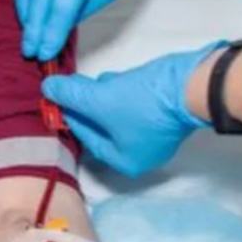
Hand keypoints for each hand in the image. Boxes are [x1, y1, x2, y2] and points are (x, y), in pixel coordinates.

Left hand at [42, 42, 221, 176]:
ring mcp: (155, 134)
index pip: (88, 139)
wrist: (193, 85)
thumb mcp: (101, 100)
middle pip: (102, 128)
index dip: (70, 116)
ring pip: (117, 114)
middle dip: (85, 106)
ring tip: (86, 80)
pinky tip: (110, 79)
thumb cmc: (144, 103)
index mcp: (125, 161)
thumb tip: (48, 88)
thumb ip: (72, 96)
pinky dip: (120, 93)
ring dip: (101, 97)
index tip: (56, 98)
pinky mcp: (164, 113)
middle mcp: (141, 153)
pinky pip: (133, 105)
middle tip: (68, 87)